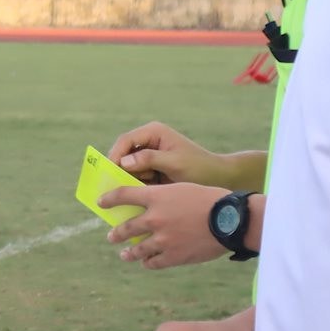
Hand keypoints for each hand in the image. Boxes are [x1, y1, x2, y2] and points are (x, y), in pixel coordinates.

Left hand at [100, 181, 229, 267]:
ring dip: (128, 252)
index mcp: (156, 197)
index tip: (101, 203)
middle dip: (116, 233)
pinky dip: (148, 262)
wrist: (230, 220)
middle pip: (126, 227)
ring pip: (137, 249)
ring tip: (124, 254)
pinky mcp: (173, 256)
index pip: (123, 195)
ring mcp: (162, 239)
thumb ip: (163, 197)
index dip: (109, 199)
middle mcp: (154, 218)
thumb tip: (151, 207)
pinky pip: (153, 263)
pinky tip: (146, 262)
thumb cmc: (211, 199)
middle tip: (111, 236)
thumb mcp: (182, 189)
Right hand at [108, 122, 239, 189]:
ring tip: (128, 195)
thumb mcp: (175, 163)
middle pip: (123, 154)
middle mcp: (148, 142)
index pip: (126, 141)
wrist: (219, 180)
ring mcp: (149, 157)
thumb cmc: (200, 167)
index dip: (115, 155)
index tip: (110, 173)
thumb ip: (149, 159)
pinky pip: (136, 178)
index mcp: (153, 133)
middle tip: (112, 187)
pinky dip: (135, 187)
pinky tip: (138, 198)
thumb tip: (124, 161)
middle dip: (119, 170)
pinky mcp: (152, 171)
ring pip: (128, 168)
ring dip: (128, 181)